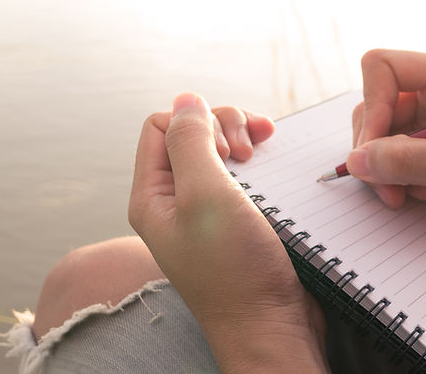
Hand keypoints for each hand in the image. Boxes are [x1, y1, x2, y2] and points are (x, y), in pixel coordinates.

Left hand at [128, 93, 327, 372]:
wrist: (273, 327)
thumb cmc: (236, 272)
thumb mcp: (206, 197)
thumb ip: (191, 143)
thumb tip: (187, 98)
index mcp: (152, 196)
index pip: (161, 125)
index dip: (197, 123)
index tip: (230, 152)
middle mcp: (174, 201)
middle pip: (190, 132)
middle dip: (224, 127)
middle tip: (249, 154)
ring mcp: (205, 211)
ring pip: (218, 149)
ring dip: (243, 140)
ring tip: (263, 152)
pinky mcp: (235, 220)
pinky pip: (240, 174)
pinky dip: (258, 161)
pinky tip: (272, 162)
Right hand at [347, 49, 425, 261]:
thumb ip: (407, 162)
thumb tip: (357, 161)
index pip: (381, 68)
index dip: (372, 106)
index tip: (376, 149)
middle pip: (375, 105)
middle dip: (377, 149)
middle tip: (389, 188)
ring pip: (380, 134)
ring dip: (389, 169)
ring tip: (418, 194)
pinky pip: (394, 154)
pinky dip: (401, 178)